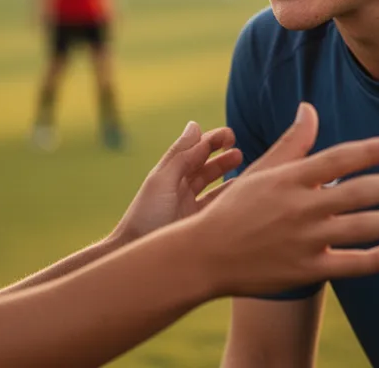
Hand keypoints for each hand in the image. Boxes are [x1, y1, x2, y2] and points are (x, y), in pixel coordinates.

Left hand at [114, 122, 242, 242]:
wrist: (136, 255)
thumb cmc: (146, 216)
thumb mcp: (163, 180)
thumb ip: (181, 154)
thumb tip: (195, 124)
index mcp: (169, 174)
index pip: (193, 151)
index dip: (210, 140)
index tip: (230, 135)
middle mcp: (179, 188)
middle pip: (203, 166)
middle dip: (221, 155)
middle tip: (238, 150)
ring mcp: (188, 207)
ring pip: (212, 184)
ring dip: (226, 173)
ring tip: (242, 166)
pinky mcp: (197, 224)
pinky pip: (216, 204)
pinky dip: (229, 195)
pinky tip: (241, 189)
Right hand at [193, 102, 378, 297]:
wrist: (204, 255)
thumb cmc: (235, 208)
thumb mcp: (262, 169)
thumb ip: (292, 141)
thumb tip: (310, 108)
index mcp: (291, 179)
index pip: (338, 159)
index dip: (370, 151)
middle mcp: (301, 207)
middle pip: (356, 192)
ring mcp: (304, 240)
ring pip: (358, 229)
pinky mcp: (304, 270)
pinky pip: (346, 265)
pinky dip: (371, 260)